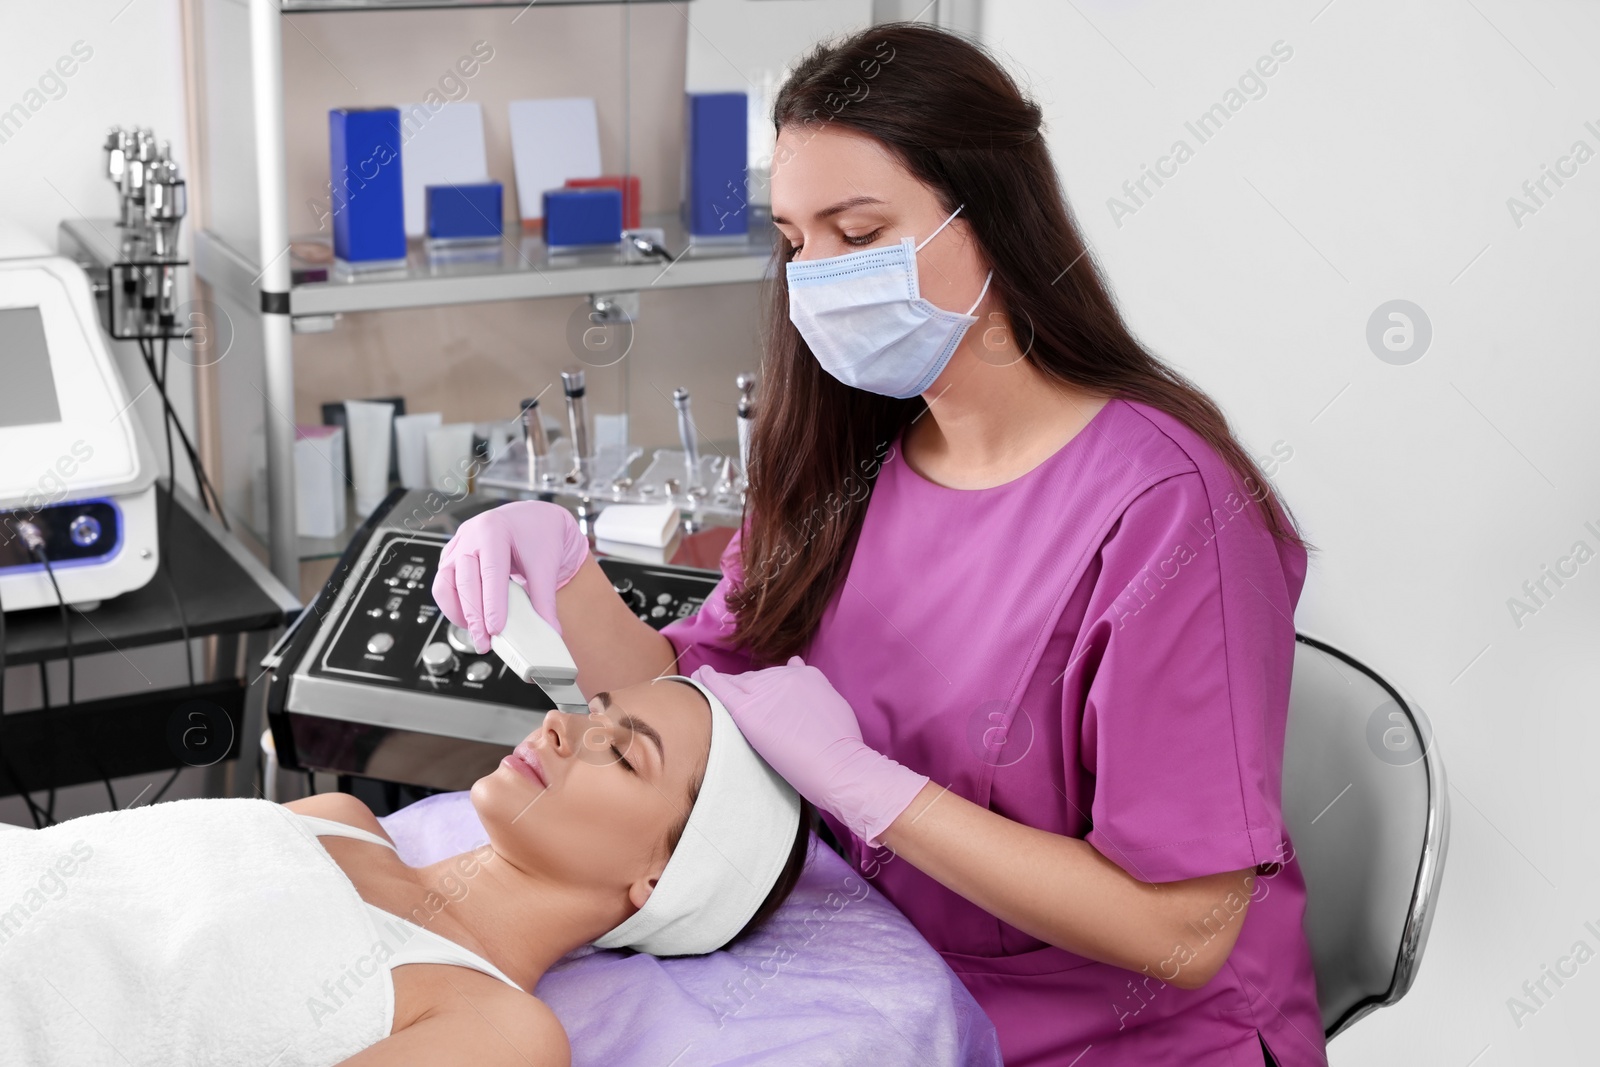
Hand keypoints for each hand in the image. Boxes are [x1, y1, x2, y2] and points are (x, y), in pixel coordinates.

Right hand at [431, 501, 588, 652]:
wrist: (534, 518)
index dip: (492, 604)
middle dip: (474, 616)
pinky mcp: (453, 555)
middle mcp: (471, 535)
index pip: (491, 573)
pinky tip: (468, 618)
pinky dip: (453, 603)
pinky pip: (443, 582)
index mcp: (494, 530)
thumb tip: (549, 628)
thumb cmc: (539, 533)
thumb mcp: (546, 564)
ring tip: (475, 632)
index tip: (495, 629)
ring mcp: (458, 544)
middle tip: (484, 641)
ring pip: (445, 582)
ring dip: (457, 611)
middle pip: (465, 580)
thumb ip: (545, 598)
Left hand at [692, 656, 928, 846]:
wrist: (838, 764)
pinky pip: (721, 687)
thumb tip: (796, 665)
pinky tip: (698, 676)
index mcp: (807, 675)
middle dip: (747, 689)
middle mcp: (784, 676)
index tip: (759, 695)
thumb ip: (813, 688)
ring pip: (737, 683)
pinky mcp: (748, 708)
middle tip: (738, 703)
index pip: (777, 676)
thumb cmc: (841, 746)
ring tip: (708, 684)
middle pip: (755, 679)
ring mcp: (765, 690)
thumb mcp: (832, 706)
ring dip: (725, 686)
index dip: (766, 687)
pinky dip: (707, 680)